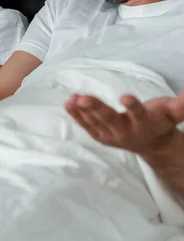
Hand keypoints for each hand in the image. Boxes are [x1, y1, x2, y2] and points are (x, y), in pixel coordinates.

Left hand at [65, 90, 183, 155]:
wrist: (153, 144)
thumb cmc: (160, 122)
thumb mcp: (173, 113)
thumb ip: (181, 105)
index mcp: (144, 124)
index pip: (138, 114)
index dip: (132, 106)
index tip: (125, 96)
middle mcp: (127, 132)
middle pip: (110, 119)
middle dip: (96, 109)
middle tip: (83, 98)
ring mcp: (112, 135)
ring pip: (96, 122)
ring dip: (83, 111)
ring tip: (73, 99)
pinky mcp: (101, 136)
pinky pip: (87, 126)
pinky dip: (77, 116)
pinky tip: (69, 103)